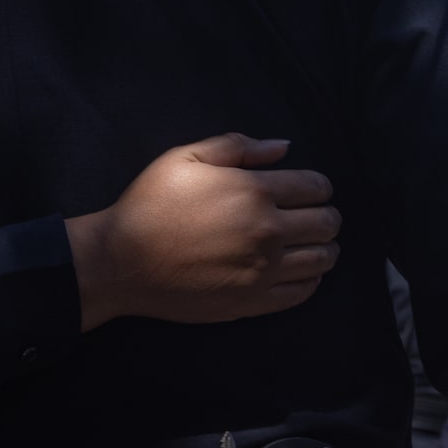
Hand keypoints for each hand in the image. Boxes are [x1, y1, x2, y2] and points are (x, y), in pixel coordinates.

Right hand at [64, 135, 339, 329]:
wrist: (120, 262)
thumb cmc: (149, 205)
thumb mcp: (184, 158)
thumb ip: (237, 146)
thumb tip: (283, 147)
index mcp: (254, 191)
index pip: (316, 187)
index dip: (317, 186)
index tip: (307, 190)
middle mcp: (268, 232)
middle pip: (327, 223)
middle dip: (324, 215)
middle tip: (309, 216)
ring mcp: (263, 271)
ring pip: (322, 259)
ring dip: (323, 248)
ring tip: (308, 244)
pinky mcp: (254, 301)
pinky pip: (303, 292)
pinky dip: (310, 279)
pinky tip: (297, 270)